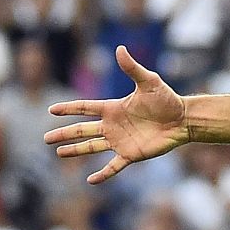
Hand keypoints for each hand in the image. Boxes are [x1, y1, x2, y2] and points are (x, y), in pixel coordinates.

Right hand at [47, 46, 188, 183]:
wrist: (183, 119)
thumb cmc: (167, 99)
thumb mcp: (149, 81)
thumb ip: (132, 68)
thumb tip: (119, 48)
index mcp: (113, 108)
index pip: (85, 108)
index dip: (68, 109)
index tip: (51, 110)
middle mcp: (113, 125)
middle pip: (82, 130)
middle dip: (64, 133)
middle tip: (46, 138)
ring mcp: (120, 141)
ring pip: (92, 147)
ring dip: (75, 150)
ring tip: (59, 153)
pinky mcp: (131, 154)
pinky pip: (113, 166)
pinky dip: (103, 174)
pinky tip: (90, 181)